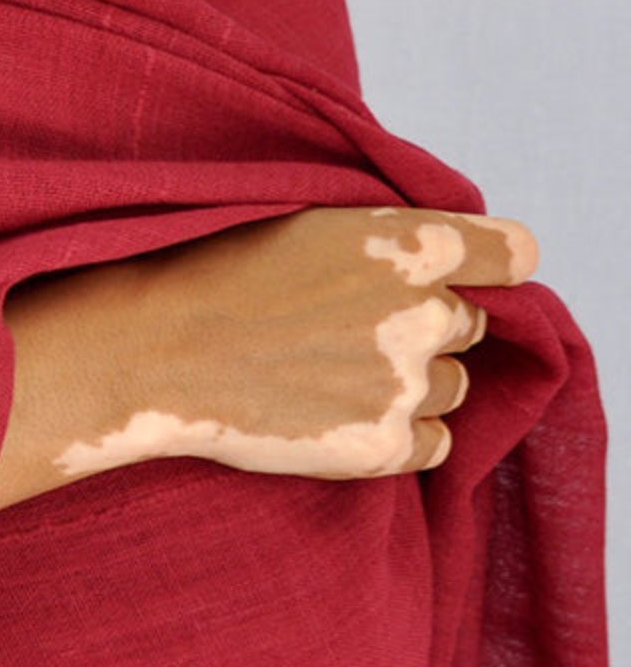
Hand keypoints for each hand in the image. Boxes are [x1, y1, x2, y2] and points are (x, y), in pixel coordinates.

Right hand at [0, 206, 538, 514]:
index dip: (490, 268)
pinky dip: (400, 435)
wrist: (153, 352)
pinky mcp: (383, 446)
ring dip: (409, 383)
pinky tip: (338, 415)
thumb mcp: (306, 220)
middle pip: (471, 325)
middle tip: (343, 330)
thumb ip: (388, 239)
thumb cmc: (214, 275)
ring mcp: (406, 384)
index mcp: (412, 243)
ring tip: (327, 374)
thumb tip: (449, 266)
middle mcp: (427, 312)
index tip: (467, 279)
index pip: (514, 254)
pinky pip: (435, 444)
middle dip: (423, 327)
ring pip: (452, 386)